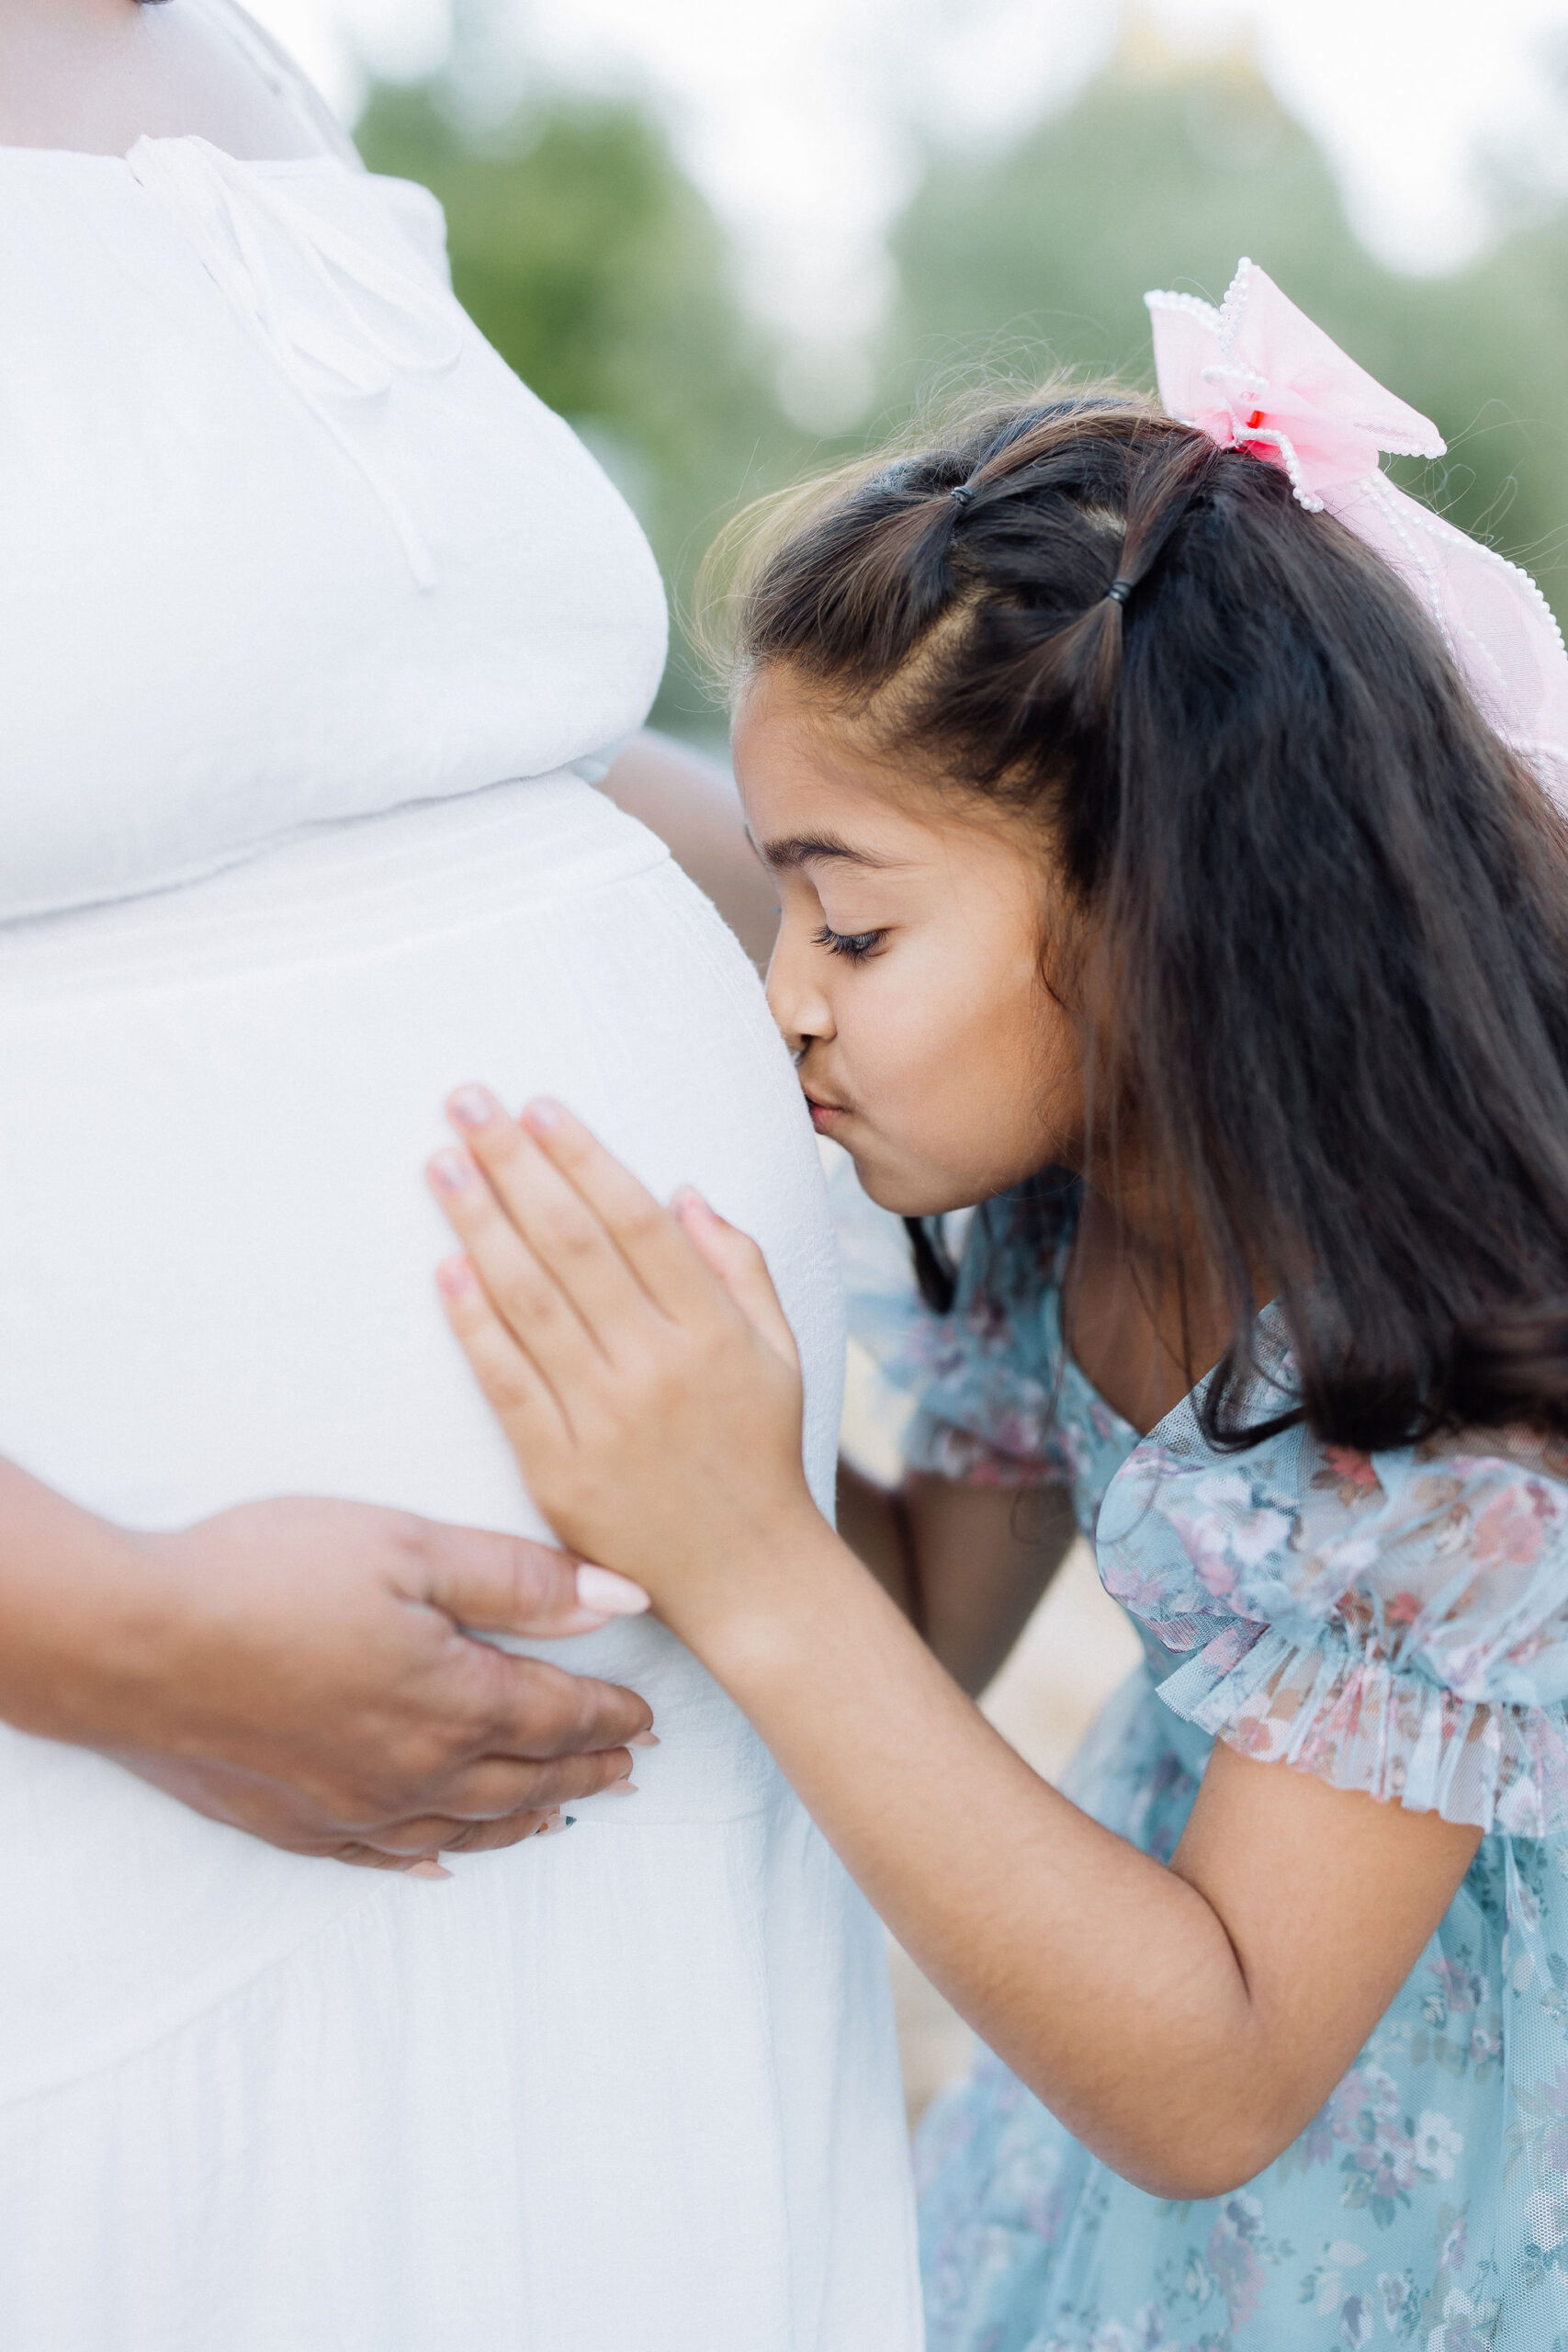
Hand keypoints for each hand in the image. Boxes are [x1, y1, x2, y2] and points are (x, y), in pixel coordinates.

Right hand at [0, 1464, 654, 1871]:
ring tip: (560, 1813)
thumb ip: (519, 1580)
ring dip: (523, 1819)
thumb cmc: (267, 1574)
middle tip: (626, 1769)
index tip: (648, 1717)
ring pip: (464, 1829)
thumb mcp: (409, 1546)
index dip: (610, 1715)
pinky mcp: (293, 1823)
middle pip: (525, 1780)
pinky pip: (384, 1858)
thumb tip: (622, 1599)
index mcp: (456, 1700)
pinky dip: (430, 1859)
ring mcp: (352, 1807)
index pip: (560, 1715)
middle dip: (584, 1771)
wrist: (133, 1643)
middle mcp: (416, 1772)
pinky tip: (441, 1864)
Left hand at [427, 1089, 822, 1634]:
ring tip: (440, 1163)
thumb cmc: (761, 1453)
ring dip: (480, 1223)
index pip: (636, 1220)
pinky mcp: (560, 1471)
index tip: (537, 1105)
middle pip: (573, 1244)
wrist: (748, 1576)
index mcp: (714, 1330)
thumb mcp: (782, 1352)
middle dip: (514, 1164)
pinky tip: (445, 1268)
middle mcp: (659, 1366)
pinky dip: (475, 1325)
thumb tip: (682, 1192)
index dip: (581, 1156)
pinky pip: (508, 1384)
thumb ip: (739, 1267)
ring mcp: (606, 1420)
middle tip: (466, 1101)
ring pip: (532, 1302)